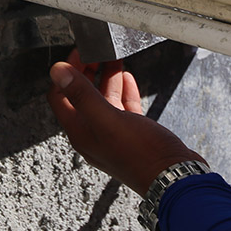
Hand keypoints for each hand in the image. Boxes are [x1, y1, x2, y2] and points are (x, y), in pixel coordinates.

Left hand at [47, 51, 205, 195]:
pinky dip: (123, 90)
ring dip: (106, 78)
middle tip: (96, 52)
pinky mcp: (133, 134)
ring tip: (113, 58)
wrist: (173, 178)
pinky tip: (127, 78)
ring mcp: (113, 135)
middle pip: (82, 96)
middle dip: (87, 72)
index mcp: (81, 132)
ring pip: (104, 100)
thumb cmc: (142, 155)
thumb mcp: (109, 118)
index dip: (66, 73)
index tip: (79, 52)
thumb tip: (57, 72)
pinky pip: (122, 108)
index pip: (61, 97)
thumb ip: (82, 94)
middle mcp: (93, 134)